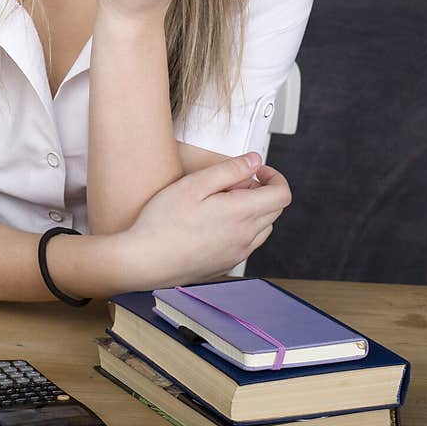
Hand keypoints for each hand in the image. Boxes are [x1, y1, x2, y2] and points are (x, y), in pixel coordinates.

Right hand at [115, 153, 291, 289]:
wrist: (145, 261)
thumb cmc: (162, 224)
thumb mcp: (194, 184)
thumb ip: (229, 170)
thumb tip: (254, 161)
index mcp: (241, 214)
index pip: (282, 194)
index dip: (274, 176)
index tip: (257, 170)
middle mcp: (245, 237)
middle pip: (274, 209)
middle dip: (260, 190)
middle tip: (230, 183)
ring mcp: (237, 254)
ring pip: (262, 227)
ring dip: (252, 210)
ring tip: (220, 203)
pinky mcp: (226, 264)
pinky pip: (247, 243)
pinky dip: (241, 228)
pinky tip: (213, 222)